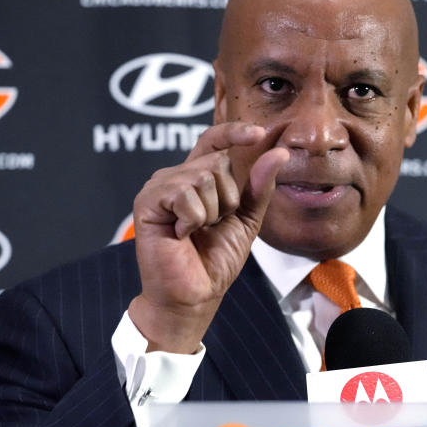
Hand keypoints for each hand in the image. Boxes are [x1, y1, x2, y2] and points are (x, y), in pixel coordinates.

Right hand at [127, 122, 288, 352]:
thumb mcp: (247, 219)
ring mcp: (159, 186)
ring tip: (196, 232)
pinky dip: (193, 219)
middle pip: (216, 162)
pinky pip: (184, 194)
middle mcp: (176, 176)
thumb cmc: (215, 259)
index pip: (214, 141)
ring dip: (210, 212)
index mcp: (198, 177)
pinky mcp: (147, 201)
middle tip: (212, 226)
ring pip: (202, 177)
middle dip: (227, 199)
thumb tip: (279, 153)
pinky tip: (181, 235)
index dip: (234, 132)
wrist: (195, 294)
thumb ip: (259, 186)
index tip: (259, 133)